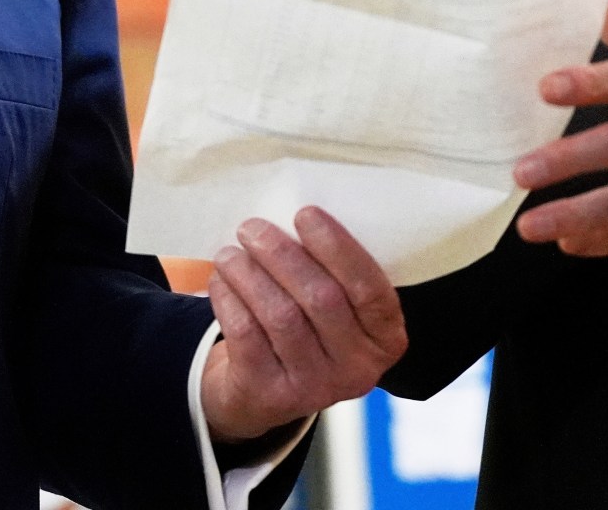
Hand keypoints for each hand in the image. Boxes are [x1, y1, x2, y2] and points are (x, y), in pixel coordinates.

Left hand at [199, 207, 407, 444]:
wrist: (265, 391)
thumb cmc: (308, 327)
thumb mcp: (338, 309)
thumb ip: (333, 271)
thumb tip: (299, 216)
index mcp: (386, 339)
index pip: (370, 289)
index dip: (338, 249)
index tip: (305, 214)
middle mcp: (358, 369)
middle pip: (320, 298)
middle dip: (282, 254)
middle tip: (252, 227)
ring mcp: (315, 388)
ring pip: (280, 315)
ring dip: (249, 274)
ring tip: (229, 253)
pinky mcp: (271, 395)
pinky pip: (247, 334)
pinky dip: (230, 299)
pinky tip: (221, 280)